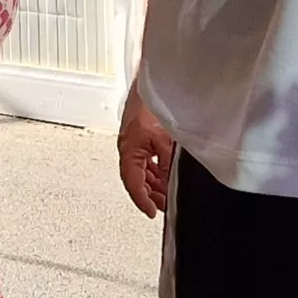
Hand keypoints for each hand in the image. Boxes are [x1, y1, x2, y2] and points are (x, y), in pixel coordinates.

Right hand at [116, 96, 175, 217]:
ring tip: (165, 194)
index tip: (152, 212)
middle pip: (137, 180)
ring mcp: (135, 144)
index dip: (142, 201)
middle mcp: (129, 150)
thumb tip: (169, 184)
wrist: (150, 85)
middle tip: (162, 207)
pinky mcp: (142, 138)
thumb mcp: (163, 140)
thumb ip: (166, 165)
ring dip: (153, 184)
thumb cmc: (149, 106)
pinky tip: (164, 175)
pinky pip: (146, 161)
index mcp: (129, 152)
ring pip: (142, 172)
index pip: (133, 184)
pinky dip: (155, 171)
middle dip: (150, 195)